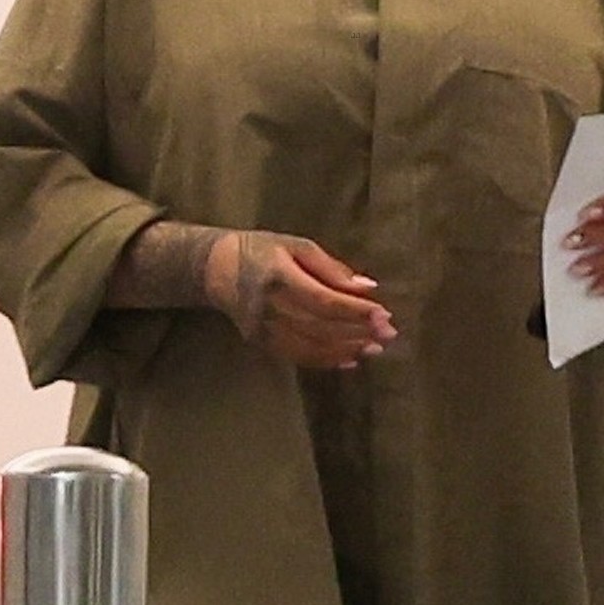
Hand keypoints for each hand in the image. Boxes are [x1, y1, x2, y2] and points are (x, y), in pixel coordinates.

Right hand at [204, 230, 397, 369]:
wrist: (215, 268)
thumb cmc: (262, 249)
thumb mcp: (296, 245)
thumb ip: (331, 268)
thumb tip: (367, 288)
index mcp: (278, 275)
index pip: (324, 300)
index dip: (356, 311)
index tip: (384, 314)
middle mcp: (268, 306)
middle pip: (320, 326)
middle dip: (358, 332)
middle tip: (388, 334)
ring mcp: (262, 329)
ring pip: (311, 347)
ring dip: (346, 349)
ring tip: (374, 348)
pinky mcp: (260, 343)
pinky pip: (298, 356)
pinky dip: (327, 360)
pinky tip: (349, 358)